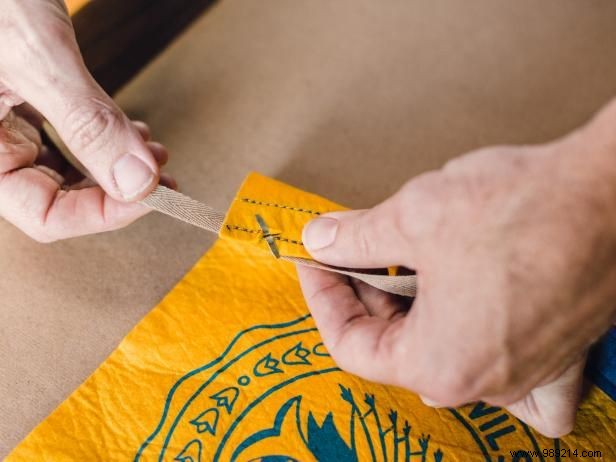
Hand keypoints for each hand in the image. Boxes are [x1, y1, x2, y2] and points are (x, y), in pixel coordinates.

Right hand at [0, 0, 170, 240]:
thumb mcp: (35, 52)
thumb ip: (85, 120)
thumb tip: (138, 181)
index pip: (44, 215)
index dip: (103, 214)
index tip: (153, 193)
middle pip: (61, 199)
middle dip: (118, 191)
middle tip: (163, 177)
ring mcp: (6, 126)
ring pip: (70, 172)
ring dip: (117, 169)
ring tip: (155, 155)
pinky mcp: (24, 104)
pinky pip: (68, 140)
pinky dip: (105, 141)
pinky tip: (132, 134)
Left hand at [298, 100, 615, 436]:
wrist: (614, 191)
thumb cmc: (522, 209)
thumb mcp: (414, 217)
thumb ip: (356, 237)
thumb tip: (321, 239)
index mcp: (438, 364)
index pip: (351, 345)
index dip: (322, 297)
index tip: (315, 260)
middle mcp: (483, 382)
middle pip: (397, 347)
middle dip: (366, 295)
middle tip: (352, 250)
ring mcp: (525, 372)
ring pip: (443, 354)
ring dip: (412, 311)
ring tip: (404, 264)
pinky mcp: (556, 350)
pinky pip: (520, 384)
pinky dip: (485, 358)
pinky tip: (470, 325)